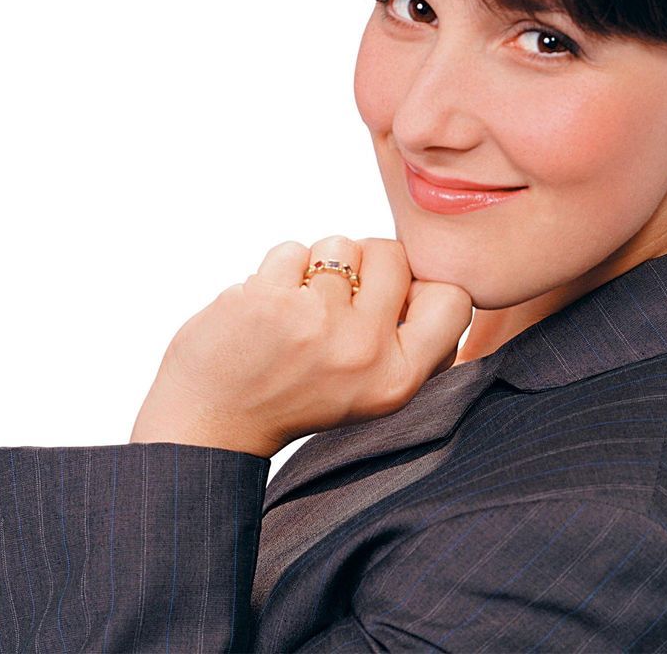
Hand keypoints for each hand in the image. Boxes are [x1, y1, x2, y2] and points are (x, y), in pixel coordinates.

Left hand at [128, 234, 474, 456]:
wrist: (212, 423)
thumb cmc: (295, 396)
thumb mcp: (372, 392)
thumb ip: (411, 343)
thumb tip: (433, 280)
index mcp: (398, 379)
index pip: (454, 298)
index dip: (420, 289)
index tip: (387, 306)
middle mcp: (364, 351)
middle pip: (393, 255)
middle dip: (363, 264)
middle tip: (333, 303)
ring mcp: (316, 321)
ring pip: (340, 243)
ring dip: (316, 265)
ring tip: (296, 308)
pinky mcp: (270, 298)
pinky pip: (293, 248)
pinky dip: (277, 270)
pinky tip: (266, 307)